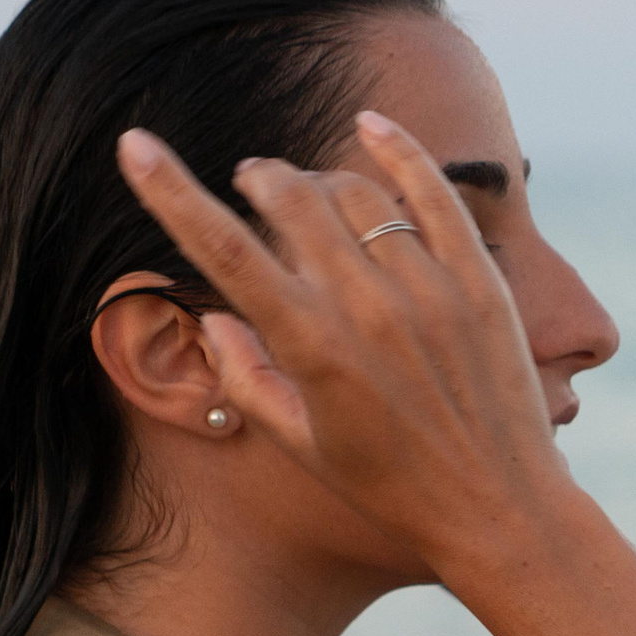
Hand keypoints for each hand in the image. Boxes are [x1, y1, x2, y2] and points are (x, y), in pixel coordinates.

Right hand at [116, 114, 573, 577]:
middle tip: (251, 180)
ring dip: (319, 180)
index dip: (171, 191)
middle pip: (290, 200)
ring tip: (312, 194)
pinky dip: (398, 150)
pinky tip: (369, 125)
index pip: (225, 251)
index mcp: (312, 350)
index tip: (135, 144)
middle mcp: (367, 309)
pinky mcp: (480, 279)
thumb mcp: (302, 447)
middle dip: (258, 177)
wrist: (500, 510)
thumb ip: (246, 379)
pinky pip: (433, 192)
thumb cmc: (392, 489)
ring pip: (356, 192)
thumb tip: (212, 320)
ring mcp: (429, 288)